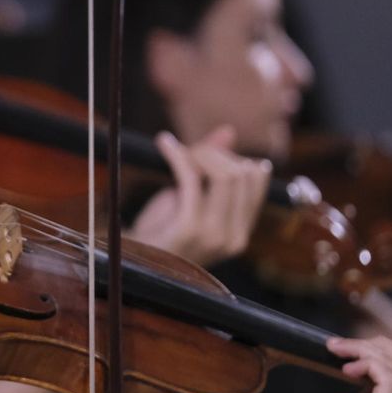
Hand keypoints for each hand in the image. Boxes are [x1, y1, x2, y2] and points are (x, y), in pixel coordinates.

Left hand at [127, 127, 270, 267]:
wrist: (135, 260)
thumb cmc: (162, 229)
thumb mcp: (193, 197)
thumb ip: (213, 167)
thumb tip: (229, 132)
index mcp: (241, 231)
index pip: (257, 180)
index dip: (233, 157)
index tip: (207, 155)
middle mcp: (234, 237)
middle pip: (241, 174)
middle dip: (214, 153)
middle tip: (188, 152)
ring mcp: (214, 235)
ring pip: (225, 174)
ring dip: (199, 153)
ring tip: (176, 152)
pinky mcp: (189, 227)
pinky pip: (191, 178)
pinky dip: (177, 154)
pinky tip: (164, 144)